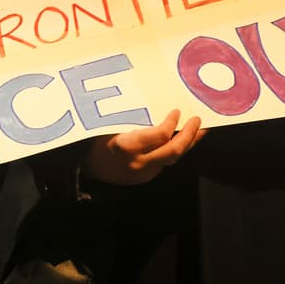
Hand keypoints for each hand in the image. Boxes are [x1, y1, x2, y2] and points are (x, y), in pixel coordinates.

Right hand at [83, 109, 203, 184]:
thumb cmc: (93, 139)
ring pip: (173, 159)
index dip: (172, 123)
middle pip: (173, 151)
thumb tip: (157, 106)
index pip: (159, 135)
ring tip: (200, 130)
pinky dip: (175, 149)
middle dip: (190, 134)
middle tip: (197, 120)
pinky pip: (165, 162)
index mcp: (126, 146)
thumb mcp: (108, 125)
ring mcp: (142, 173)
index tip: (177, 111)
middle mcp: (137, 162)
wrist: (84, 166)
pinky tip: (182, 140)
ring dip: (189, 143)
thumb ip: (132, 120)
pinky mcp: (145, 177)